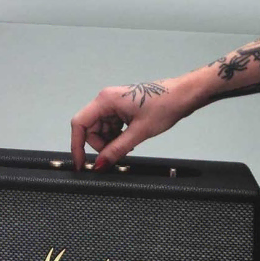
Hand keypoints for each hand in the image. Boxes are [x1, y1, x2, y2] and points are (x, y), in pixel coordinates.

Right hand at [70, 74, 205, 170]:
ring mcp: (114, 104)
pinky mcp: (122, 108)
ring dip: (110, 142)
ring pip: (100, 130)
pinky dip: (116, 137)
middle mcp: (106, 100)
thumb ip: (117, 150)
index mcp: (106, 100)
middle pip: (90, 129)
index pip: (79, 124)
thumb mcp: (139, 132)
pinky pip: (111, 127)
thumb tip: (100, 164)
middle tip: (116, 155)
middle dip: (99, 146)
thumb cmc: (164, 105)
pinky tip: (130, 141)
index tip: (81, 163)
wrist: (183, 96)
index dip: (77, 146)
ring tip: (128, 146)